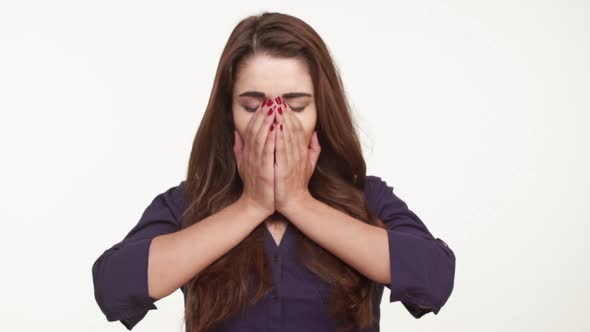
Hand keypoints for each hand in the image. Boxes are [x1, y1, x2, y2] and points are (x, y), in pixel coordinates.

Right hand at [233, 98, 277, 217]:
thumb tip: (236, 132)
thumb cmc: (254, 185)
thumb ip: (240, 148)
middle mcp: (252, 156)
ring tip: (274, 109)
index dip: (258, 115)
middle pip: (257, 130)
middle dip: (264, 114)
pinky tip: (277, 128)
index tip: (266, 103)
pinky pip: (268, 152)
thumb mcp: (244, 164)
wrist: (256, 205)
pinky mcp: (264, 172)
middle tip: (271, 100)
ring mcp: (257, 163)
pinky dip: (272, 139)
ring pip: (262, 138)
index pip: (252, 129)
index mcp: (249, 153)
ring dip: (268, 122)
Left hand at [273, 96, 320, 213]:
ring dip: (280, 121)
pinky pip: (281, 149)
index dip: (290, 115)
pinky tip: (273, 126)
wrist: (295, 203)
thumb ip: (313, 149)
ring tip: (274, 108)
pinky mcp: (285, 168)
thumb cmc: (298, 184)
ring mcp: (292, 161)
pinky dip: (278, 137)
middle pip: (292, 129)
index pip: (297, 129)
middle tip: (277, 99)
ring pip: (286, 136)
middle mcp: (298, 154)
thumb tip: (316, 134)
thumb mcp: (308, 164)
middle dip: (284, 113)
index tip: (282, 104)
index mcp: (302, 152)